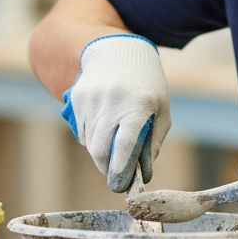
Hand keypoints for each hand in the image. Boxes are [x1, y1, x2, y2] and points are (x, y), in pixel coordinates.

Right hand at [60, 34, 171, 192]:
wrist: (118, 51)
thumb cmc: (147, 86)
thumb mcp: (160, 110)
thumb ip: (153, 142)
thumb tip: (142, 174)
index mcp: (137, 105)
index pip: (124, 146)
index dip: (121, 170)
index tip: (121, 186)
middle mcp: (111, 101)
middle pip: (101, 149)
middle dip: (107, 168)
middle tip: (117, 176)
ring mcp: (91, 99)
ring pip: (90, 143)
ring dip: (102, 151)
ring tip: (115, 139)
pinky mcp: (77, 98)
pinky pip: (83, 131)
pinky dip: (93, 136)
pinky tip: (104, 122)